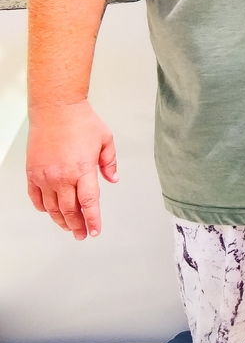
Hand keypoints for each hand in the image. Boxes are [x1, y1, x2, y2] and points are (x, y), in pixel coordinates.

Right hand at [26, 100, 117, 239]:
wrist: (56, 109)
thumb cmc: (80, 121)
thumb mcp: (106, 140)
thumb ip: (109, 162)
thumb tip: (113, 179)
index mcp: (82, 169)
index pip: (89, 203)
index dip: (93, 220)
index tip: (95, 231)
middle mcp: (62, 176)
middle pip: (70, 210)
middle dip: (78, 225)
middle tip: (82, 233)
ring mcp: (45, 176)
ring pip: (52, 208)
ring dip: (61, 220)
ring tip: (69, 226)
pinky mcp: (33, 173)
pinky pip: (37, 199)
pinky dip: (44, 208)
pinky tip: (50, 211)